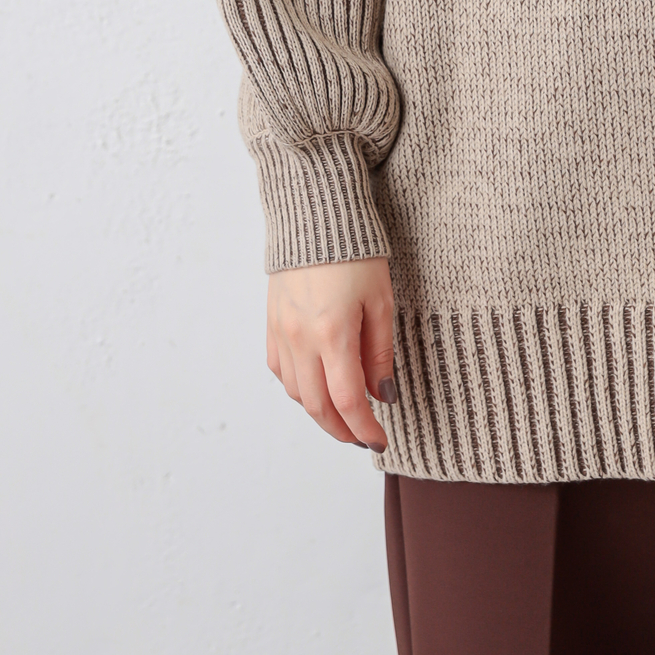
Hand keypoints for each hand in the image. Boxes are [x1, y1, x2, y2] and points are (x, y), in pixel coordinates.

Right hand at [266, 256, 395, 450]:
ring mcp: (282, 332)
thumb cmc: (357, 253)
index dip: (364, 429)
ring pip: (296, 393)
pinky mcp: (272, 323)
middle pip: (317, 406)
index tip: (380, 440)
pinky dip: (299, 388)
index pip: (347, 401)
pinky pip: (281, 370)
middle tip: (363, 438)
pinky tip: (317, 385)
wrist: (317, 214)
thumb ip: (380, 353)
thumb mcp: (381, 301)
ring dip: (320, 412)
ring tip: (344, 414)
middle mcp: (301, 338)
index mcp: (333, 333)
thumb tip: (382, 395)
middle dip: (342, 431)